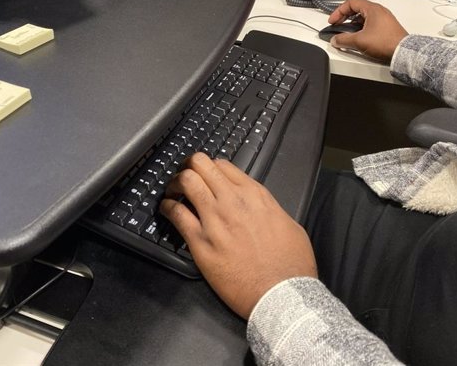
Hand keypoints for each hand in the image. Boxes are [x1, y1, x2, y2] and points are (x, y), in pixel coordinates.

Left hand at [160, 153, 316, 318]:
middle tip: (183, 177)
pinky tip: (166, 210)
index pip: (222, 164)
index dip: (208, 168)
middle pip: (200, 164)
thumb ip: (269, 209)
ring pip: (186, 181)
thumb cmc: (290, 265)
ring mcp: (215, 219)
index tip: (204, 175)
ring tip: (172, 192)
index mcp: (255, 195)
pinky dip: (167, 207)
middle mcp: (233, 201)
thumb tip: (261, 208)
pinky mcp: (200, 241)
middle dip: (187, 166)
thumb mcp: (288, 224)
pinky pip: (176, 212)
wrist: (281, 294)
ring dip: (174, 183)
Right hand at [327, 0, 407, 61]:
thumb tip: (336, 40)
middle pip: (356, 8)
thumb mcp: (359, 41)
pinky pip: (369, 24)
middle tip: (338, 24)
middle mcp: (379, 11)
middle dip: (344, 17)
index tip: (333, 20)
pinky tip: (358, 38)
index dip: (338, 11)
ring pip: (363, 17)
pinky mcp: (385, 28)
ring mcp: (383, 19)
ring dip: (352, 23)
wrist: (402, 52)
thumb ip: (343, 39)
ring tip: (347, 33)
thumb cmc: (386, 42)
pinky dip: (360, 28)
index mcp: (372, 9)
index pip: (351, 3)